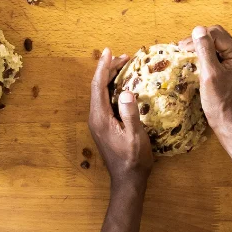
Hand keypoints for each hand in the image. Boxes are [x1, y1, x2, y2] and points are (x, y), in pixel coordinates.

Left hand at [88, 48, 152, 189]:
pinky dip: (112, 88)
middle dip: (108, 69)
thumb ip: (130, 114)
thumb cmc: (134, 160)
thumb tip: (125, 92)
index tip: (109, 51)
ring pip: (100, 93)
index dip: (103, 67)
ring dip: (110, 77)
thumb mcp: (136, 137)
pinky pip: (104, 100)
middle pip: (98, 87)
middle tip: (124, 56)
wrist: (127, 180)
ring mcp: (98, 122)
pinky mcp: (103, 125)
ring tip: (124, 65)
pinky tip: (122, 84)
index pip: (98, 86)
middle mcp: (95, 118)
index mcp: (100, 118)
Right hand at [183, 25, 231, 135]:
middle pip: (217, 36)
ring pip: (216, 45)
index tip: (182, 47)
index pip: (216, 33)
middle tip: (182, 48)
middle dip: (199, 39)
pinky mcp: (230, 70)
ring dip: (201, 46)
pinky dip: (205, 55)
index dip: (198, 37)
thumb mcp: (210, 74)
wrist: (229, 123)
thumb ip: (205, 50)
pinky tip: (195, 61)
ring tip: (186, 53)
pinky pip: (217, 55)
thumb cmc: (219, 101)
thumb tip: (198, 29)